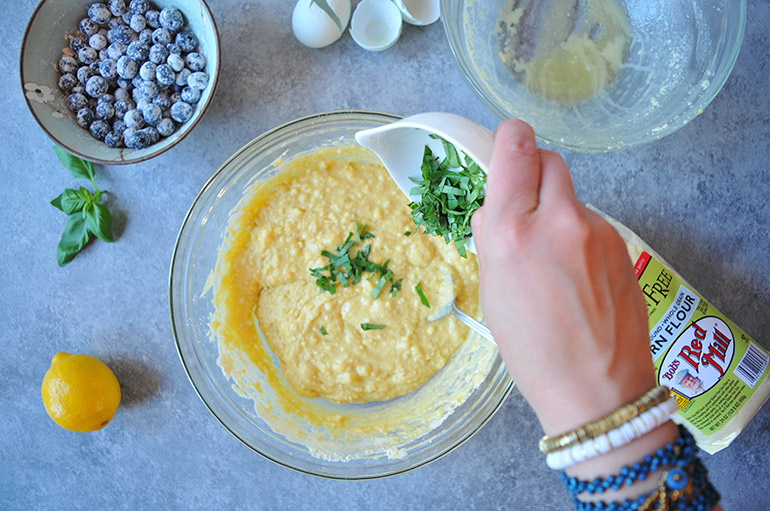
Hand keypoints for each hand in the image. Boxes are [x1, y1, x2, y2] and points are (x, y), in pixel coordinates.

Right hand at [471, 120, 656, 434]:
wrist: (597, 389)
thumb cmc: (533, 350)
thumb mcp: (492, 292)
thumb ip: (492, 238)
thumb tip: (495, 209)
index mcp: (513, 231)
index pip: (516, 146)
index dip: (508, 142)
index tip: (504, 151)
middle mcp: (558, 219)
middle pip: (547, 159)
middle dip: (531, 174)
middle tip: (523, 208)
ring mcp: (597, 230)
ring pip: (570, 194)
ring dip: (555, 209)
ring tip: (551, 258)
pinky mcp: (622, 244)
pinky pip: (591, 221)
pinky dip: (577, 234)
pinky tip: (576, 273)